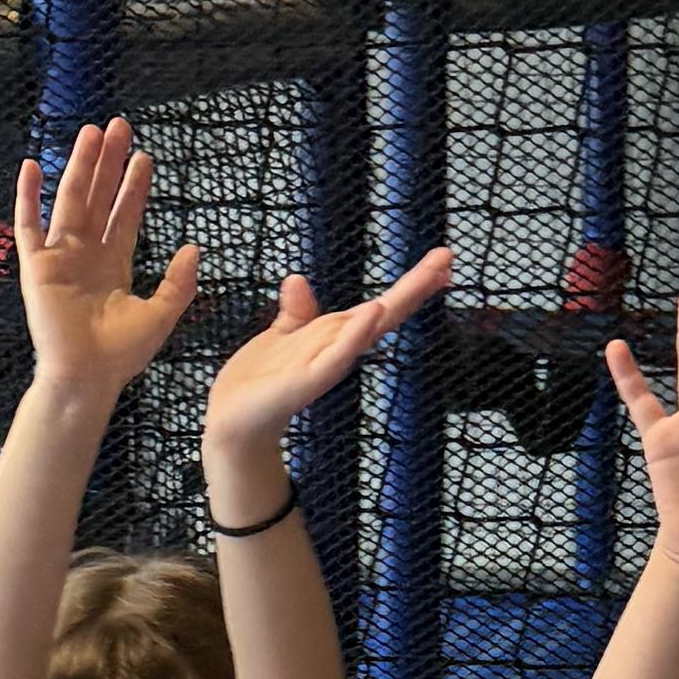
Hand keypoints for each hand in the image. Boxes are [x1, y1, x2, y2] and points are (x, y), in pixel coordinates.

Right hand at [14, 117, 201, 415]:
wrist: (87, 378)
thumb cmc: (121, 356)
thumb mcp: (161, 314)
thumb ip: (178, 282)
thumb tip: (194, 247)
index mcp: (113, 264)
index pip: (125, 214)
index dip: (134, 185)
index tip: (143, 156)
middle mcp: (85, 255)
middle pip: (98, 197)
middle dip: (108, 162)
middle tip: (118, 126)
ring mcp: (59, 258)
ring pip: (70, 200)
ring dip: (79, 166)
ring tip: (90, 133)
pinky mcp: (35, 267)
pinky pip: (28, 226)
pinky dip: (27, 196)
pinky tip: (30, 166)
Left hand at [203, 247, 452, 472]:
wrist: (232, 420)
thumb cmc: (258, 382)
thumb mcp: (280, 337)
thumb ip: (296, 312)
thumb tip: (298, 278)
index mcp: (335, 336)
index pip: (380, 305)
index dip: (409, 284)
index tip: (441, 259)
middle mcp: (339, 349)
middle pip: (385, 312)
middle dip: (415, 286)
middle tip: (447, 258)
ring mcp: (327, 365)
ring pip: (369, 329)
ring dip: (397, 303)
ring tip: (427, 276)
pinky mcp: (307, 381)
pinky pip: (336, 356)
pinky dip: (355, 336)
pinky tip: (372, 313)